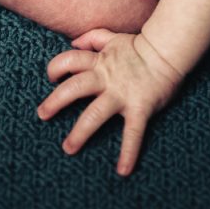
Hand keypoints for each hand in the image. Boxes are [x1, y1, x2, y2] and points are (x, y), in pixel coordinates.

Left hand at [37, 29, 182, 175]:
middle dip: (55, 101)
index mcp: (99, 62)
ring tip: (68, 148)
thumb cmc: (140, 46)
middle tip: (42, 115)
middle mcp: (106, 78)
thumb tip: (73, 42)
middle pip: (74, 88)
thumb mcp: (113, 37)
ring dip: (80, 132)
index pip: (69, 61)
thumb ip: (93, 38)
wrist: (167, 50)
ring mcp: (122, 94)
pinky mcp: (139, 108)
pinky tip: (123, 170)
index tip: (51, 78)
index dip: (56, 68)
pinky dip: (128, 152)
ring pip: (95, 114)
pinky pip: (133, 132)